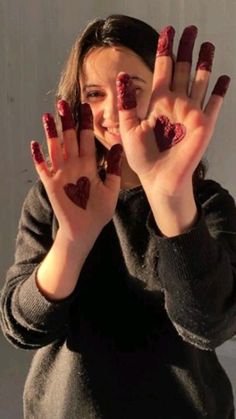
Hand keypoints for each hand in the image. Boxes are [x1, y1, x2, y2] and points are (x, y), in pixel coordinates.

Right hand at [31, 101, 122, 241]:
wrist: (86, 230)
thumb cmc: (99, 212)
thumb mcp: (111, 189)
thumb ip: (114, 169)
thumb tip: (119, 146)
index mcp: (88, 165)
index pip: (87, 139)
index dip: (86, 123)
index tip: (86, 106)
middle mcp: (74, 166)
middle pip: (70, 139)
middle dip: (67, 121)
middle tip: (64, 102)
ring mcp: (61, 174)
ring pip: (55, 149)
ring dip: (51, 134)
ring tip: (48, 116)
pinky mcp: (51, 185)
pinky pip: (43, 168)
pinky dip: (38, 157)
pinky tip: (35, 144)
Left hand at [117, 25, 229, 197]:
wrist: (158, 178)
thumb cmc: (142, 157)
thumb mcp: (128, 128)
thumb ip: (127, 103)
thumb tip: (122, 76)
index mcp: (158, 102)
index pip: (163, 69)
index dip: (165, 50)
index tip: (166, 31)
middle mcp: (176, 103)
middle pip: (183, 69)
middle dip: (186, 49)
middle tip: (190, 29)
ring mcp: (192, 112)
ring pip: (200, 81)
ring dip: (204, 63)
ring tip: (207, 44)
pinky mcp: (205, 124)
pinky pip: (215, 103)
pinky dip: (220, 91)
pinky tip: (224, 78)